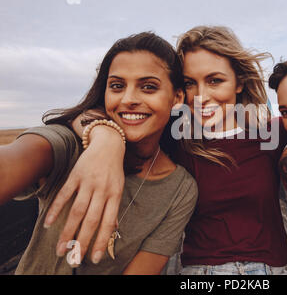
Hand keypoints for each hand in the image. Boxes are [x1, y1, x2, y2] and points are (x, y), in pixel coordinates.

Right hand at [44, 126, 124, 263]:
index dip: (102, 241)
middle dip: (82, 241)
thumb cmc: (114, 171)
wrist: (108, 145)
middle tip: (73, 259)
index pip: (109, 222)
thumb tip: (114, 229)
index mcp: (115, 195)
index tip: (95, 258)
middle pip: (91, 220)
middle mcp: (103, 190)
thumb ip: (114, 208)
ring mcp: (89, 182)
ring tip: (61, 247)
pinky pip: (65, 194)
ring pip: (77, 210)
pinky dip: (56, 209)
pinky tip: (49, 223)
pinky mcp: (76, 175)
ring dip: (67, 231)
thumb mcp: (118, 188)